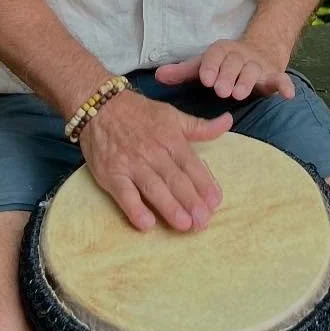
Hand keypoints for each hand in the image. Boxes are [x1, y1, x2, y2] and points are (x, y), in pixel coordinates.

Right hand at [77, 88, 230, 233]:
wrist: (101, 106)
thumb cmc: (140, 113)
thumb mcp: (173, 115)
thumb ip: (200, 126)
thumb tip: (228, 121)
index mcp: (171, 138)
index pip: (191, 164)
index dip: (204, 183)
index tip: (215, 201)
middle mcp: (153, 151)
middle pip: (175, 179)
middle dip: (191, 201)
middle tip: (203, 222)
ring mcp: (131, 164)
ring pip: (154, 188)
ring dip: (169, 207)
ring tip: (184, 225)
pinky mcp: (111, 174)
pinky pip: (124, 194)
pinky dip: (135, 209)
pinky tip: (147, 224)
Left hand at [155, 38, 295, 102]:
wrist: (258, 51)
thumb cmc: (223, 64)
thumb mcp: (203, 65)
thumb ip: (182, 72)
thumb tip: (157, 77)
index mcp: (222, 52)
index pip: (215, 56)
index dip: (211, 66)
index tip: (205, 79)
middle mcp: (240, 56)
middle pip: (234, 64)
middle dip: (228, 76)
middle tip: (221, 90)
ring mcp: (258, 66)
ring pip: (254, 71)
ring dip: (248, 81)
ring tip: (240, 94)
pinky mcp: (273, 76)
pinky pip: (280, 79)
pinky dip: (285, 85)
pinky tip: (287, 95)